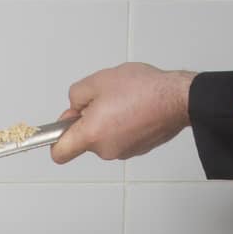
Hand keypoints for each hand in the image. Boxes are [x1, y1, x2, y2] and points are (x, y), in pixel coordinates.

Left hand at [52, 63, 195, 163]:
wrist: (177, 99)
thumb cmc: (143, 89)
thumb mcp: (99, 80)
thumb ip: (76, 95)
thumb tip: (74, 107)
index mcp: (91, 135)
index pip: (59, 153)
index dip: (55, 139)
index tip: (60, 127)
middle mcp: (105, 150)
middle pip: (84, 139)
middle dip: (88, 119)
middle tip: (103, 97)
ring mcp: (122, 152)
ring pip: (103, 136)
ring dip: (107, 119)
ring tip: (124, 99)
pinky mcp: (136, 149)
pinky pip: (120, 136)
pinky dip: (122, 124)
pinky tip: (135, 107)